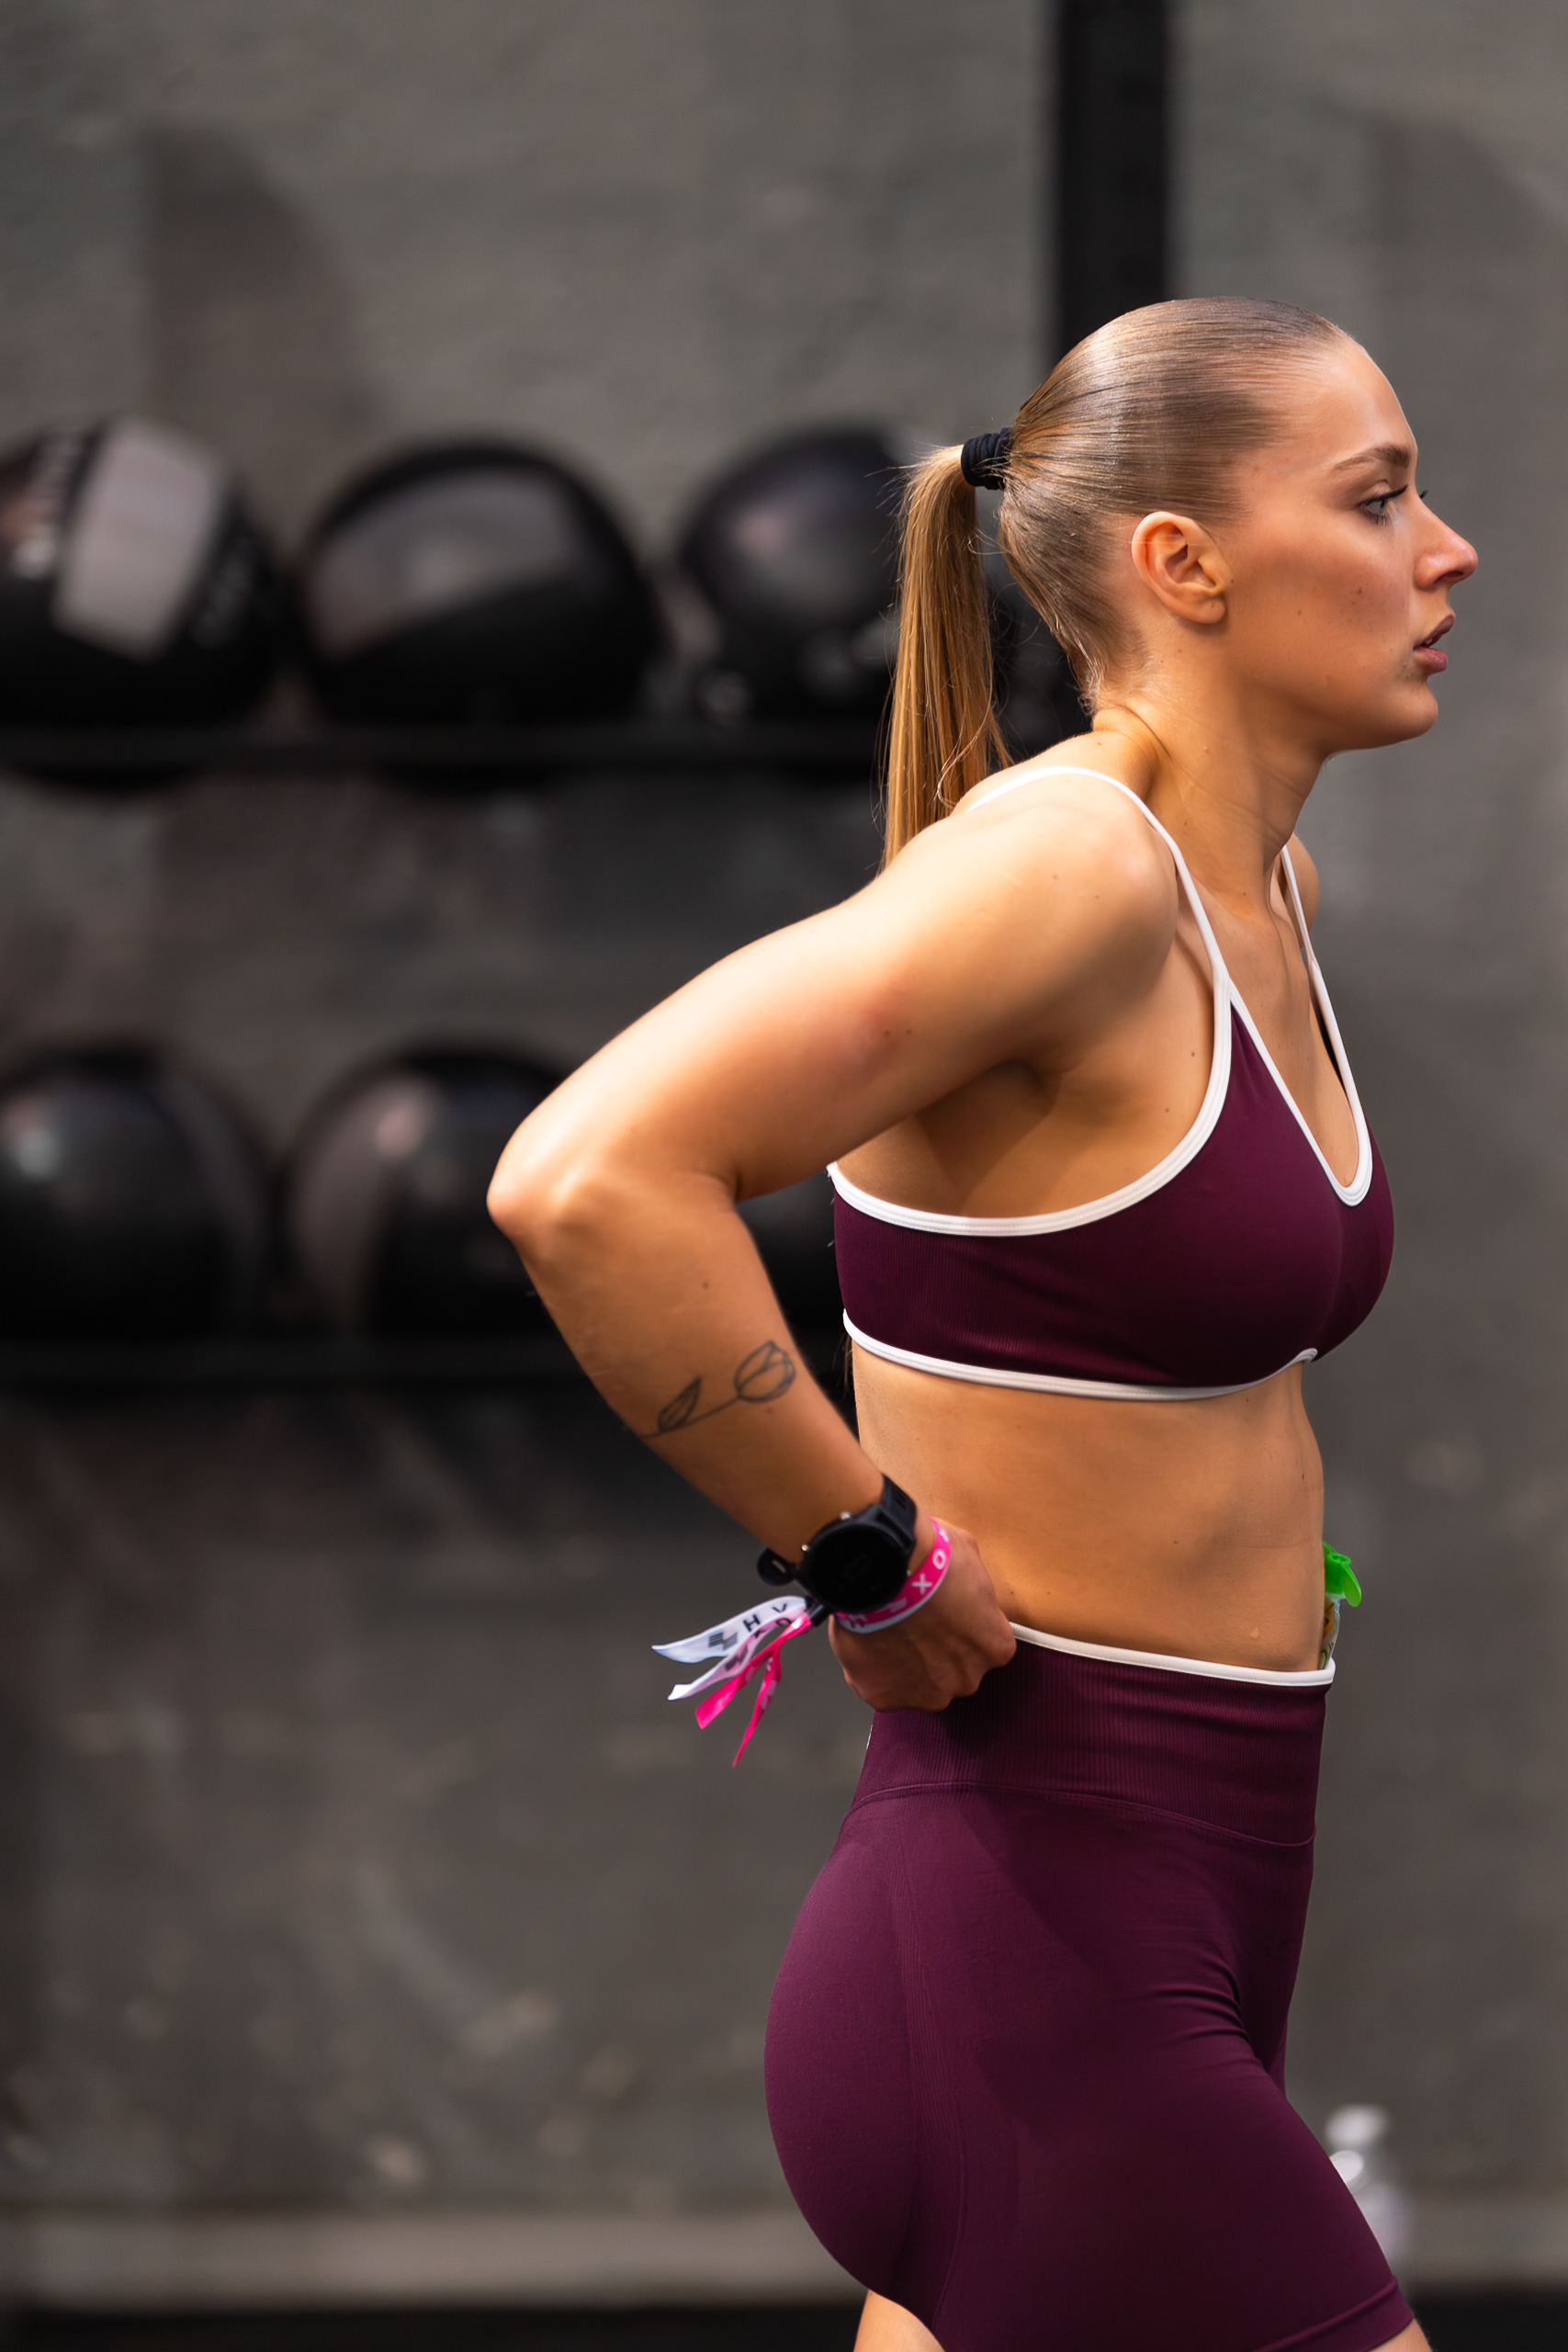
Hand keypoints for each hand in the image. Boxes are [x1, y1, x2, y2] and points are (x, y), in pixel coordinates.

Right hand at [827, 1520, 1014, 1710]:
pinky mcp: (886, 1697)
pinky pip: (881, 1688)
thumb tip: (963, 1583)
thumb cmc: (929, 1562)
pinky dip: (872, 1671)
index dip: (961, 1627)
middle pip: (952, 1671)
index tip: (944, 1613)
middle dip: (935, 1652)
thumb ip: (974, 1586)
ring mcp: (925, 1693)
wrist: (882, 1571)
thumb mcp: (969, 1558)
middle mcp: (966, 1678)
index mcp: (993, 1647)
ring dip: (905, 1665)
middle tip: (913, 1622)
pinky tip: (866, 1643)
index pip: (985, 1646)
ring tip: (886, 1632)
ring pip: (917, 1685)